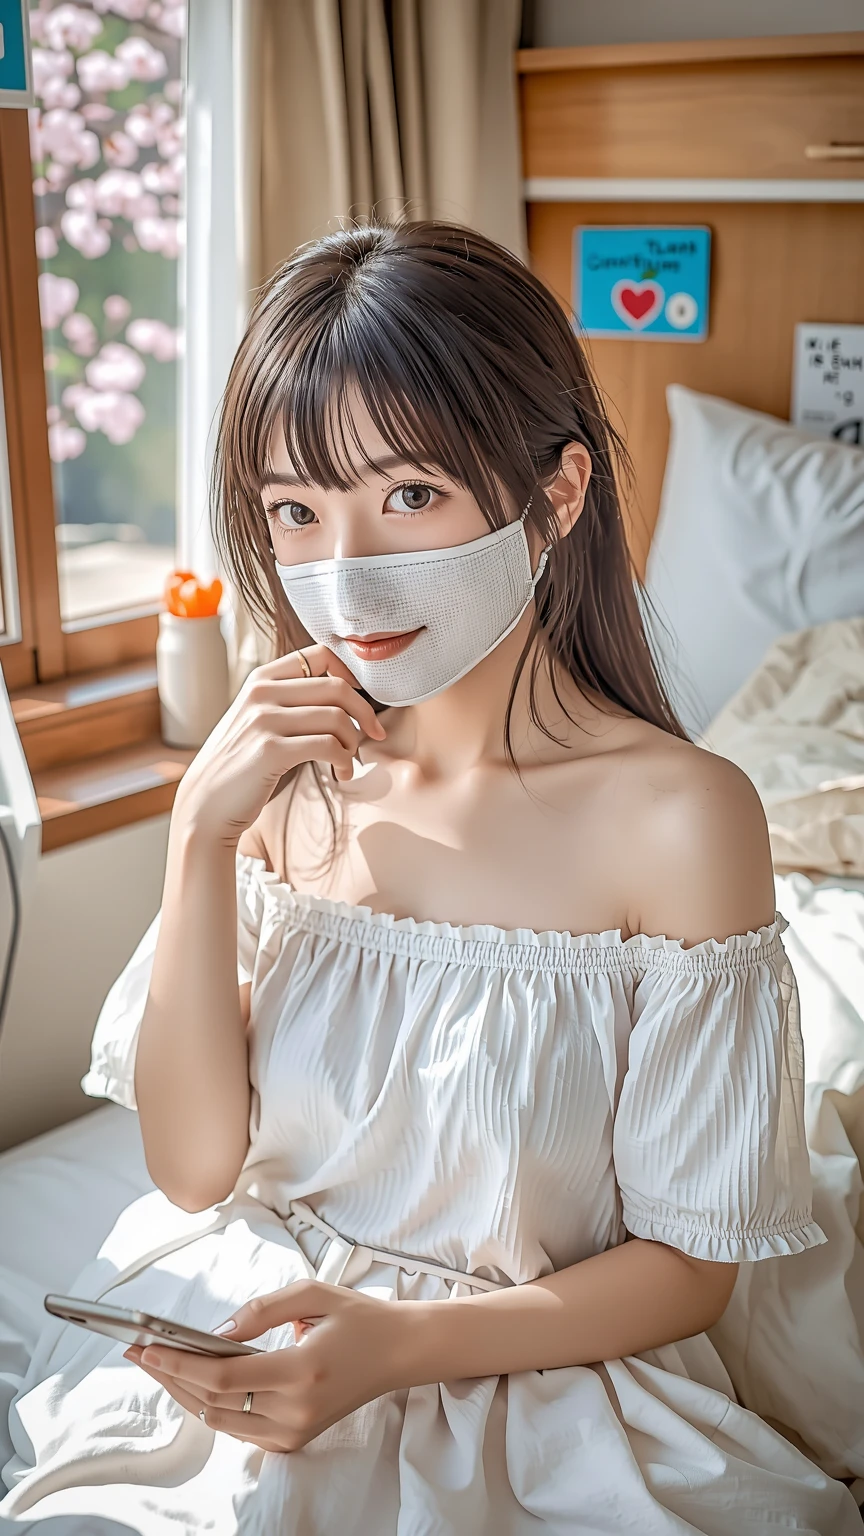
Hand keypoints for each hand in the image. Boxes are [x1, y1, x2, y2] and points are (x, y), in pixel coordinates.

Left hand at [122, 1280, 420, 1452]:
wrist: (400, 1353)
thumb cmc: (360, 1318)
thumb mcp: (313, 1294)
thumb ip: (261, 1311)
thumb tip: (216, 1335)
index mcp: (301, 1373)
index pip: (222, 1377)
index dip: (178, 1363)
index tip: (145, 1346)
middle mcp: (295, 1411)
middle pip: (211, 1402)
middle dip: (170, 1376)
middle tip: (140, 1351)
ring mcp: (294, 1432)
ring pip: (219, 1420)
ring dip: (185, 1392)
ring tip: (160, 1363)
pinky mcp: (294, 1439)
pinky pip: (238, 1427)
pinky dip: (211, 1405)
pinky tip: (195, 1380)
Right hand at [173, 644, 385, 845]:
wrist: (206, 805)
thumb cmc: (242, 766)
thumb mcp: (258, 720)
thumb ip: (290, 703)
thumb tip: (345, 696)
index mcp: (261, 679)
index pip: (321, 654)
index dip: (351, 675)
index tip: (361, 702)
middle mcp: (261, 693)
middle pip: (337, 687)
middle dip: (365, 713)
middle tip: (373, 736)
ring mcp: (264, 720)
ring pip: (337, 718)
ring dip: (353, 744)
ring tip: (348, 763)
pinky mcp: (271, 750)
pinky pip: (329, 745)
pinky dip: (344, 761)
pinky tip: (340, 774)